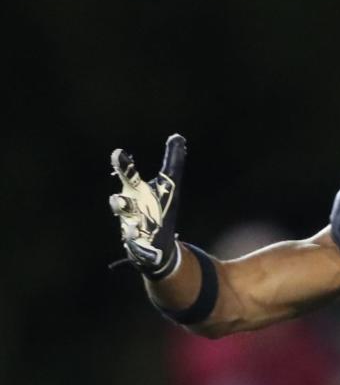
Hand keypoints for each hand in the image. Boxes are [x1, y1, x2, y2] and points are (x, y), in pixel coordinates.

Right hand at [109, 135, 186, 277]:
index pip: (129, 176)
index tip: (118, 153)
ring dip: (130, 226)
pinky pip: (137, 248)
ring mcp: (132, 228)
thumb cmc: (158, 208)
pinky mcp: (138, 248)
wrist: (155, 243)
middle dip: (119, 200)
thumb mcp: (168, 185)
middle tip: (117, 197)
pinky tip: (140, 241)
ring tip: (135, 226)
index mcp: (137, 191)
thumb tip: (177, 137)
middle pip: (121, 203)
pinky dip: (137, 245)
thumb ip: (172, 162)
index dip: (123, 165)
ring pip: (127, 226)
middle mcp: (130, 209)